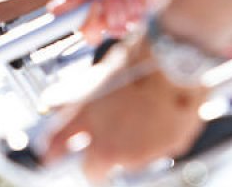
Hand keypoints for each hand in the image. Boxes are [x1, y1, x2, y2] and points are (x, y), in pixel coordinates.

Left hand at [42, 40, 206, 181]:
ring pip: (125, 164)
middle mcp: (108, 143)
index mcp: (85, 120)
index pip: (54, 148)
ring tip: (137, 120)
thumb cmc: (141, 59)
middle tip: (99, 147)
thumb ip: (75, 95)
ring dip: (126, 150)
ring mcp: (137, 153)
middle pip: (91, 172)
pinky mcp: (163, 153)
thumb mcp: (98, 73)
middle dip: (94, 163)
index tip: (53, 152)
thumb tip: (53, 102)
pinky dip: (152, 142)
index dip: (52, 151)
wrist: (179, 59)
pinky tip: (156, 118)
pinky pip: (153, 154)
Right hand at [49, 0, 169, 39]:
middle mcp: (113, 8)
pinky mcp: (152, 0)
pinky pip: (148, 6)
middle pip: (113, 27)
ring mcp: (134, 6)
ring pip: (132, 18)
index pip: (90, 33)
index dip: (92, 24)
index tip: (96, 4)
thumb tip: (52, 10)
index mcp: (94, 2)